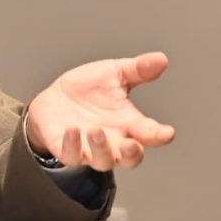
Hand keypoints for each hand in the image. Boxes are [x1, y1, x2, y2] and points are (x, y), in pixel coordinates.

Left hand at [25, 53, 175, 171]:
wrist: (54, 99)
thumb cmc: (88, 90)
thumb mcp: (114, 74)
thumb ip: (138, 69)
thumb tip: (161, 59)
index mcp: (129, 124)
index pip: (149, 134)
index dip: (159, 135)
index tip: (167, 133)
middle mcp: (113, 141)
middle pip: (130, 158)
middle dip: (132, 154)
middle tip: (132, 144)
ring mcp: (89, 148)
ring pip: (102, 161)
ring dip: (101, 149)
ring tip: (95, 131)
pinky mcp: (66, 150)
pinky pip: (71, 156)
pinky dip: (72, 146)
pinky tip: (73, 130)